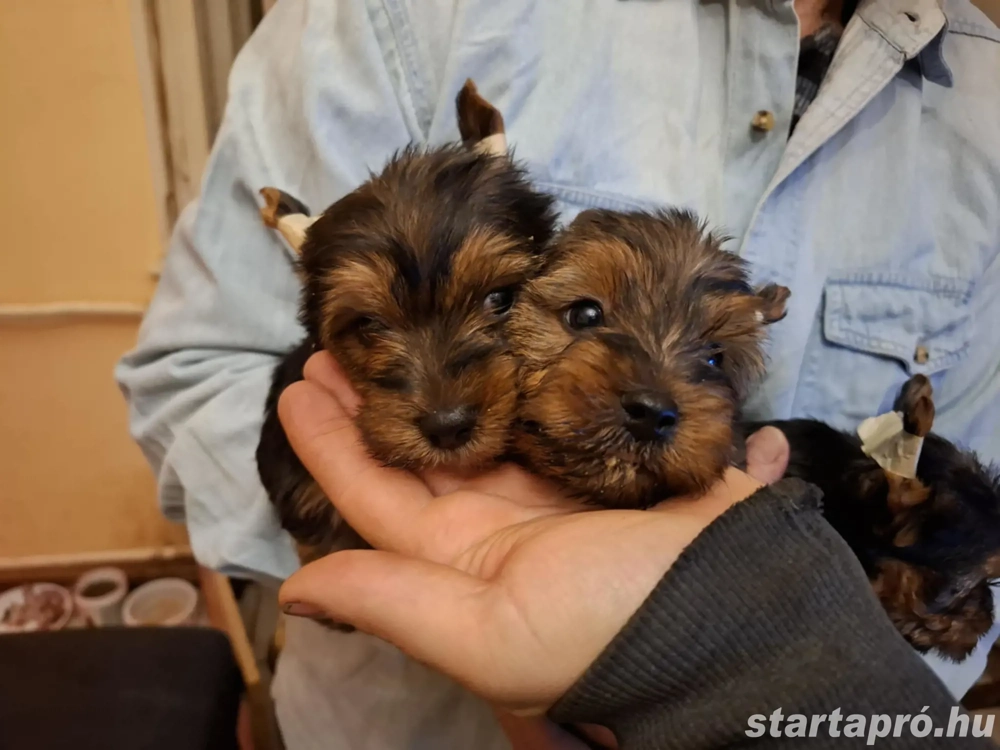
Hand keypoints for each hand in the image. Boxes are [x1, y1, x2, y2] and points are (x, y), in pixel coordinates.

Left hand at [278, 352, 788, 714]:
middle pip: (426, 446)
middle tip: (340, 337)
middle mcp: (505, 517)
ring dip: (442, 373)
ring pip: (481, 416)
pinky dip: (516, 369)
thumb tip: (293, 591)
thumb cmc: (609, 622)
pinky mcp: (606, 443)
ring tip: (403, 320)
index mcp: (467, 560)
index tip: (298, 384)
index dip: (332, 443)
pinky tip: (491, 328)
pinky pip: (549, 399)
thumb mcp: (492, 636)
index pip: (378, 495)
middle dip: (380, 395)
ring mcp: (559, 476)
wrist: (744, 609)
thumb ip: (394, 605)